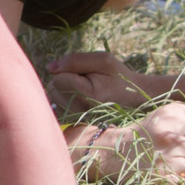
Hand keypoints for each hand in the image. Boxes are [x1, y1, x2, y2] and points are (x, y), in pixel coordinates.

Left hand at [46, 52, 170, 112]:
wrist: (134, 99)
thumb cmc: (119, 77)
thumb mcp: (103, 61)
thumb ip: (75, 60)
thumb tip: (50, 67)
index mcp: (87, 95)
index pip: (58, 78)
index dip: (70, 70)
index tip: (88, 73)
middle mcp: (79, 111)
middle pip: (53, 88)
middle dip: (66, 80)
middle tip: (89, 81)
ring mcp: (76, 119)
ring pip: (53, 97)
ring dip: (65, 90)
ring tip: (86, 90)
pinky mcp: (74, 123)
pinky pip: (56, 107)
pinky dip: (63, 100)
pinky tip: (78, 99)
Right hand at [79, 102, 184, 183]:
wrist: (118, 150)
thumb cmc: (149, 131)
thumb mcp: (170, 115)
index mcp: (173, 116)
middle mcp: (170, 134)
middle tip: (182, 151)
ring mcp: (166, 156)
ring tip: (177, 162)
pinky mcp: (162, 175)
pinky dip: (184, 178)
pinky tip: (170, 172)